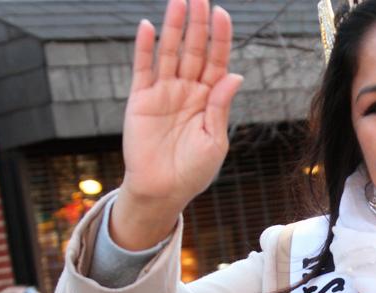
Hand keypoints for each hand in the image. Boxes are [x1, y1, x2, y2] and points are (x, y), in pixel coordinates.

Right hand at [113, 0, 242, 248]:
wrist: (162, 190)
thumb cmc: (193, 171)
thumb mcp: (214, 140)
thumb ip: (220, 106)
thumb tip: (234, 74)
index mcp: (209, 99)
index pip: (216, 61)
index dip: (220, 37)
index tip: (222, 14)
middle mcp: (187, 90)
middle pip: (194, 50)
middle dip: (198, 24)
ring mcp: (163, 93)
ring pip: (170, 52)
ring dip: (174, 28)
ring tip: (178, 2)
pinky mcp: (141, 100)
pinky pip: (143, 69)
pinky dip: (144, 48)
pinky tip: (147, 27)